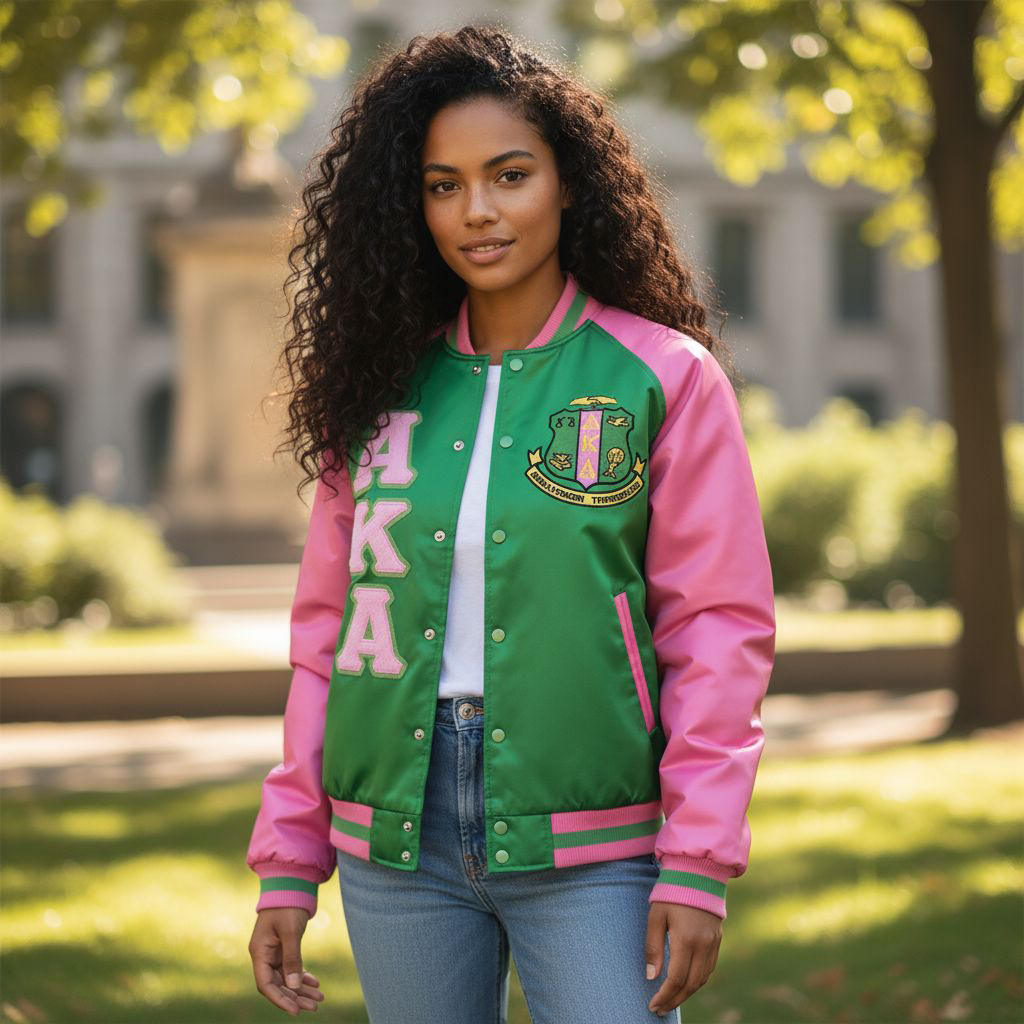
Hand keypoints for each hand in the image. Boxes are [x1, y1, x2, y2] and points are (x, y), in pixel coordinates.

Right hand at [250, 907, 325, 1015]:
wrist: (291, 884)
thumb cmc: (287, 905)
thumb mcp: (291, 931)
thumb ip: (292, 958)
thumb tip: (294, 986)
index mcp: (259, 952)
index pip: (266, 984)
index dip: (280, 999)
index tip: (295, 1011)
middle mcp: (264, 955)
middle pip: (277, 984)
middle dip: (295, 997)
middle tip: (314, 1006)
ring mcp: (274, 952)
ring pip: (286, 978)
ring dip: (301, 989)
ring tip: (319, 998)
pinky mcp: (284, 947)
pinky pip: (292, 968)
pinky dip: (302, 976)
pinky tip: (315, 984)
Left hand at [645, 901, 721, 1016]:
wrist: (698, 871)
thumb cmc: (671, 892)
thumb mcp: (656, 916)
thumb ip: (653, 947)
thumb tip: (652, 977)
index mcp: (686, 939)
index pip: (676, 979)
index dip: (665, 996)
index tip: (653, 1006)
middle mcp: (704, 945)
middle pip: (691, 984)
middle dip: (675, 1000)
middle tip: (660, 1010)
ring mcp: (714, 943)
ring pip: (702, 979)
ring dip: (687, 993)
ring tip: (671, 1000)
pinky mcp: (718, 939)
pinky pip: (709, 968)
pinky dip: (697, 981)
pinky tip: (686, 984)